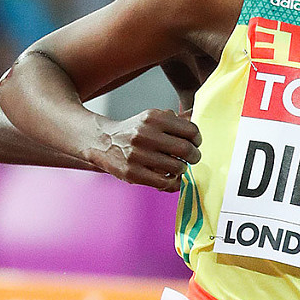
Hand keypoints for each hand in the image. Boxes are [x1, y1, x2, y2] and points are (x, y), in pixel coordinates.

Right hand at [80, 108, 201, 191]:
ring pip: (177, 167)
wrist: (102, 142)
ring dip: (182, 169)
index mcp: (153, 118)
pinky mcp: (132, 173)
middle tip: (193, 157)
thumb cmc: (134, 131)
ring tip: (178, 166)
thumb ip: (175, 121)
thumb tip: (196, 124)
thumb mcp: (152, 119)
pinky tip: (170, 176)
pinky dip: (172, 181)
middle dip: (194, 156)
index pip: (190, 130)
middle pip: (185, 149)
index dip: (197, 139)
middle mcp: (145, 134)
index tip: (195, 143)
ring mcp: (138, 155)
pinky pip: (164, 182)